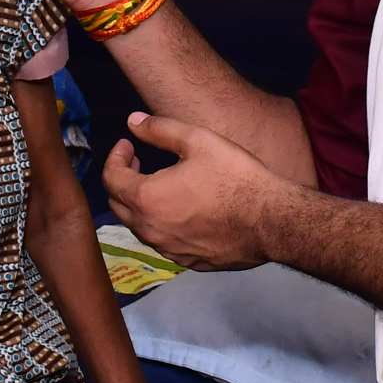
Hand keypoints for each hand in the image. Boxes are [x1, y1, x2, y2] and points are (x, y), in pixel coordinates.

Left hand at [102, 112, 285, 270]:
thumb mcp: (197, 141)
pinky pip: (163, 242)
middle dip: (122, 180)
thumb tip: (132, 121)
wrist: (270, 220)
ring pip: (140, 227)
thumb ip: (159, 130)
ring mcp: (169, 249)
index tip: (128, 145)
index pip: (111, 178)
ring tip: (159, 184)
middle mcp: (150, 230)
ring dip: (140, 204)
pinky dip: (161, 224)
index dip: (115, 157)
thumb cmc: (234, 177)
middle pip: (118, 205)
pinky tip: (181, 210)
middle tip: (138, 162)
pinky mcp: (188, 261)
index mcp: (146, 198)